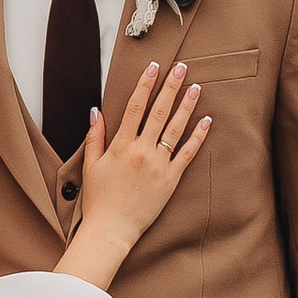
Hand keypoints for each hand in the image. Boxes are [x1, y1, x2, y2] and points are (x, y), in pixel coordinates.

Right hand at [62, 57, 210, 278]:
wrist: (111, 229)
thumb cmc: (99, 200)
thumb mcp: (91, 165)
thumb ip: (95, 136)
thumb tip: (96, 111)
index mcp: (121, 145)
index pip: (135, 107)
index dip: (145, 85)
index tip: (153, 67)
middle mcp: (141, 151)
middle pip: (158, 112)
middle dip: (170, 87)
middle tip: (181, 68)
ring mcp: (158, 165)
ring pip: (175, 128)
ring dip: (187, 106)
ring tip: (195, 87)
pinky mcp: (171, 180)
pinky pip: (187, 153)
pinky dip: (198, 136)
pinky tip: (207, 121)